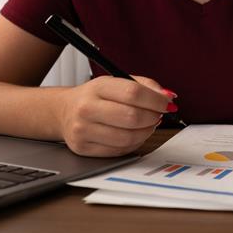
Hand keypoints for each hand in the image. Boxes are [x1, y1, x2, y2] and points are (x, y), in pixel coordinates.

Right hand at [58, 75, 174, 156]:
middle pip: (132, 117)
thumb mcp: (116, 82)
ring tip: (148, 124)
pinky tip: (134, 134)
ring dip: (146, 132)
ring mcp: (83, 130)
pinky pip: (119, 150)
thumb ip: (145, 86)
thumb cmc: (95, 96)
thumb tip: (168, 97)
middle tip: (159, 115)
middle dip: (153, 117)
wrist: (64, 111)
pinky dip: (134, 143)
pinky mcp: (83, 149)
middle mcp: (87, 108)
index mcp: (97, 87)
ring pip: (128, 138)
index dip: (156, 100)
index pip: (133, 93)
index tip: (166, 103)